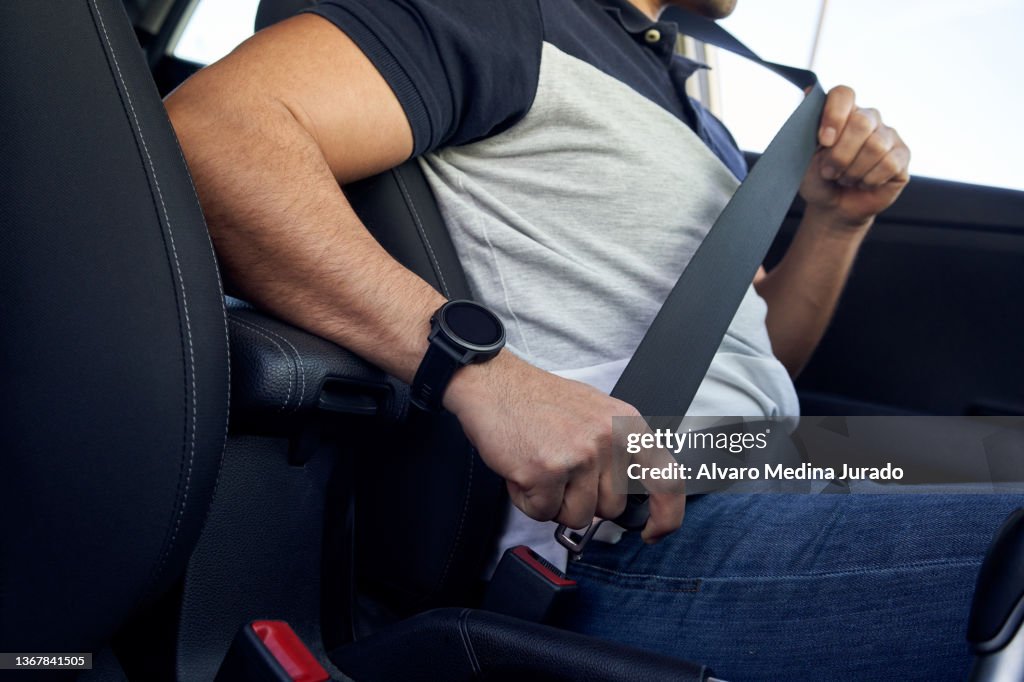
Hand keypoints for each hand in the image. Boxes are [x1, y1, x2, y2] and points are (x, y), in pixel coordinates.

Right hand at [444, 352, 685, 541]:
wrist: (493, 383)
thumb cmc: (537, 401)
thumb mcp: (595, 413)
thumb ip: (615, 451)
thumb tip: (623, 496)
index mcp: (626, 424)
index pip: (666, 479)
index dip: (666, 515)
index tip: (653, 533)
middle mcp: (608, 439)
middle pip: (611, 508)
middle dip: (582, 501)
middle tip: (559, 472)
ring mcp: (579, 455)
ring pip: (577, 516)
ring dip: (553, 502)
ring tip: (538, 468)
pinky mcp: (547, 471)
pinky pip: (542, 512)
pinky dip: (527, 499)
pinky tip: (520, 470)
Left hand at [799, 85, 910, 229]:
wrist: (832, 206)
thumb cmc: (818, 179)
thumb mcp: (802, 158)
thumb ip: (805, 128)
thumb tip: (807, 91)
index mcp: (842, 113)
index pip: (843, 94)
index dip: (834, 116)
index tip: (823, 141)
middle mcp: (868, 118)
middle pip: (861, 122)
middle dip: (840, 154)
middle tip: (829, 172)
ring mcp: (888, 135)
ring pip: (876, 145)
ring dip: (853, 170)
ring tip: (845, 178)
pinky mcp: (902, 155)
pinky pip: (889, 163)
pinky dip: (870, 179)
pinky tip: (863, 183)